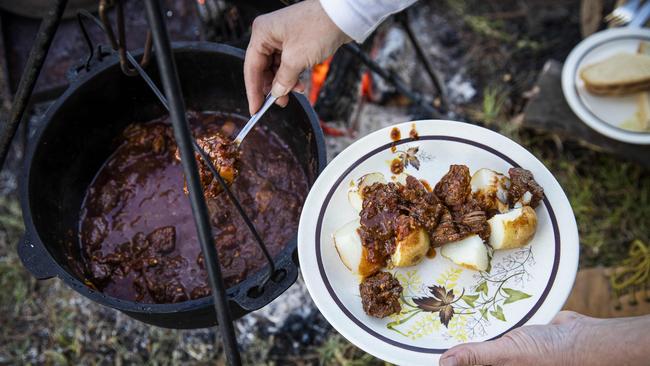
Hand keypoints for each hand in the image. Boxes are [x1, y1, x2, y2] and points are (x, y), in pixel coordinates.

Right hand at [244, 0, 351, 114]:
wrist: (344, 16)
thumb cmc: (319, 27)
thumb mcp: (297, 59)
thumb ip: (283, 79)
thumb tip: (276, 93)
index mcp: (262, 33)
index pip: (251, 67)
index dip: (253, 91)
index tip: (255, 109)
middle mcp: (270, 34)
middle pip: (263, 68)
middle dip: (272, 87)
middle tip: (279, 102)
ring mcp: (283, 38)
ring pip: (277, 68)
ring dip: (285, 83)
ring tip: (294, 93)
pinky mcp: (296, 42)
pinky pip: (288, 63)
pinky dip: (293, 75)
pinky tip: (300, 84)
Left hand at [440, 311, 649, 365]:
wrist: (583, 339)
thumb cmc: (550, 355)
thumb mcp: (508, 356)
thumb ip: (476, 358)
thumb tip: (444, 363)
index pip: (460, 365)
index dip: (444, 359)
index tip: (420, 349)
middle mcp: (497, 365)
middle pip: (464, 357)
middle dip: (449, 345)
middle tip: (429, 320)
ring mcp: (503, 355)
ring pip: (474, 343)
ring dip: (462, 332)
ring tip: (439, 311)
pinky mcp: (509, 340)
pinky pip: (488, 331)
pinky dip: (480, 321)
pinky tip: (465, 306)